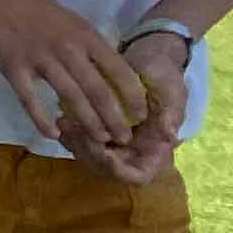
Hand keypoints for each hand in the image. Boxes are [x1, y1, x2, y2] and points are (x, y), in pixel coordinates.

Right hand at [0, 0, 147, 148]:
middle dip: (115, 119)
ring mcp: (40, 60)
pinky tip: (53, 134)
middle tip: (124, 138)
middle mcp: (68, 49)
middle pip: (98, 91)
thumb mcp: (73, 21)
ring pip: (71, 98)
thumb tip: (109, 75)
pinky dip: (42, 119)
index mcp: (86, 36)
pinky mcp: (14, 69)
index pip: (120, 71)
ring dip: (88, 123)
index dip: (133, 97)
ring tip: (99, 141)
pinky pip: (31, 100)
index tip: (141, 115)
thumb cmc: (35, 7)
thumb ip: (90, 47)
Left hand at [80, 29, 192, 185]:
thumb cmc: (163, 72)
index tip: (105, 153)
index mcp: (156, 146)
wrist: (147, 57)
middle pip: (107, 169)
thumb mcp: (171, 88)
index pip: (138, 175)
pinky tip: (62, 117)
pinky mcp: (99, 129)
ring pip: (90, 157)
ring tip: (65, 122)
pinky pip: (80, 141)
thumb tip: (170, 136)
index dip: (119, 170)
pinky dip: (70, 134)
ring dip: (75, 144)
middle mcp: (134, 150)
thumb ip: (171, 112)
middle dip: (89, 154)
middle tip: (74, 132)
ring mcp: (115, 142)